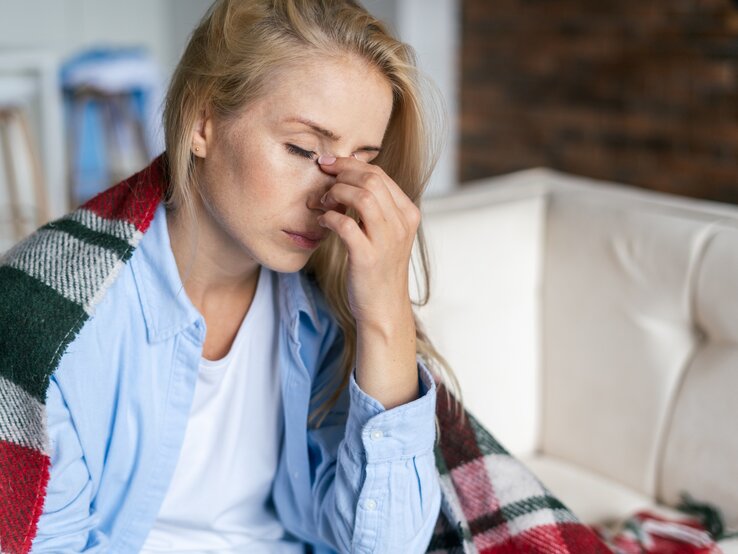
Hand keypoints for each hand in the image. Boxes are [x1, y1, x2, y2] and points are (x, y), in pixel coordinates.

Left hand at [316, 155, 419, 329]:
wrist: (384, 308)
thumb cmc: (379, 270)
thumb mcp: (387, 234)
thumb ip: (377, 208)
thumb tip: (350, 179)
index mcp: (408, 214)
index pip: (381, 175)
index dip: (352, 164)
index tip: (331, 164)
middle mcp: (401, 224)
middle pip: (372, 180)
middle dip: (342, 172)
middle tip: (323, 176)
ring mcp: (386, 241)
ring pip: (363, 197)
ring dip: (337, 193)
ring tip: (324, 201)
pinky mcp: (368, 257)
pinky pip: (346, 225)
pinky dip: (330, 218)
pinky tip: (323, 221)